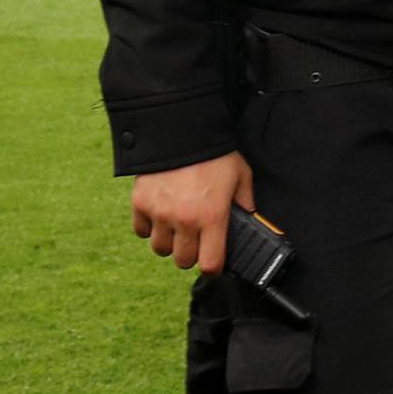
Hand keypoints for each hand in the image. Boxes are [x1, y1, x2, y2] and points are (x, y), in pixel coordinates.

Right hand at [131, 150, 254, 273]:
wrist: (181, 127)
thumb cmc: (214, 153)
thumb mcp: (240, 176)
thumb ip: (246, 203)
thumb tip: (251, 222)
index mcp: (212, 217)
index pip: (210, 265)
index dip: (212, 266)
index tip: (212, 259)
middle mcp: (185, 220)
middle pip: (183, 261)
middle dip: (190, 252)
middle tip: (194, 237)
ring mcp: (160, 213)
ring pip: (160, 249)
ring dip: (169, 241)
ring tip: (176, 224)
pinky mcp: (141, 202)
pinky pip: (141, 230)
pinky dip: (148, 226)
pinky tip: (159, 214)